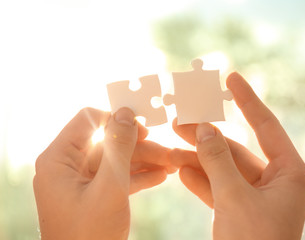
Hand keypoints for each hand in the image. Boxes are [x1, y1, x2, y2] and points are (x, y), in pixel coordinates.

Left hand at [33, 107, 173, 239]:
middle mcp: (67, 166)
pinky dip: (137, 176)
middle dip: (140, 147)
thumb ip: (118, 147)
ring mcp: (80, 181)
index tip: (145, 125)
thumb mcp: (109, 187)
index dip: (117, 119)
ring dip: (144, 161)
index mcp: (59, 158)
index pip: (88, 120)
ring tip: (172, 165)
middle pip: (108, 143)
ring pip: (116, 160)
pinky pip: (116, 177)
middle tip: (167, 152)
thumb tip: (126, 113)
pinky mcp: (92, 194)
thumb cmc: (88, 234)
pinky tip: (160, 175)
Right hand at [170, 72, 304, 239]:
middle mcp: (275, 181)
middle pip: (236, 148)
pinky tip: (179, 169)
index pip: (266, 126)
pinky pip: (217, 187)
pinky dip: (199, 179)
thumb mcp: (235, 198)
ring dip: (196, 158)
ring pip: (222, 168)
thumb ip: (217, 160)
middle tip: (181, 118)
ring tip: (171, 145)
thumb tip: (203, 127)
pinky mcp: (239, 209)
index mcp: (289, 174)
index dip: (248, 100)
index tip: (231, 77)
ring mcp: (256, 196)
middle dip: (207, 136)